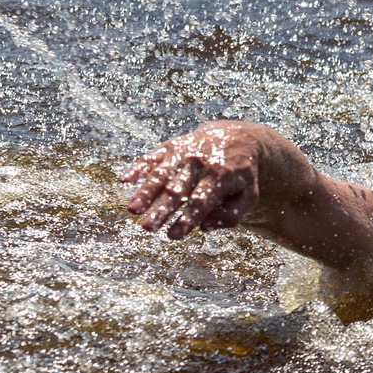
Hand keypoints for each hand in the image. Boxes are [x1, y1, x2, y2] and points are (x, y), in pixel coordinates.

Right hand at [120, 123, 263, 238]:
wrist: (238, 137)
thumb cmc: (241, 175)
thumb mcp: (248, 195)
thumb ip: (231, 214)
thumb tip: (204, 227)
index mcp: (220, 176)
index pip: (201, 202)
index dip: (186, 219)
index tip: (173, 236)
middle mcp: (199, 163)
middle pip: (177, 190)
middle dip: (162, 209)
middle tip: (147, 227)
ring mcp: (184, 153)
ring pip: (161, 173)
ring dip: (145, 192)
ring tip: (132, 209)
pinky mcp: (171, 147)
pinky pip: (153, 156)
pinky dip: (138, 167)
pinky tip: (124, 180)